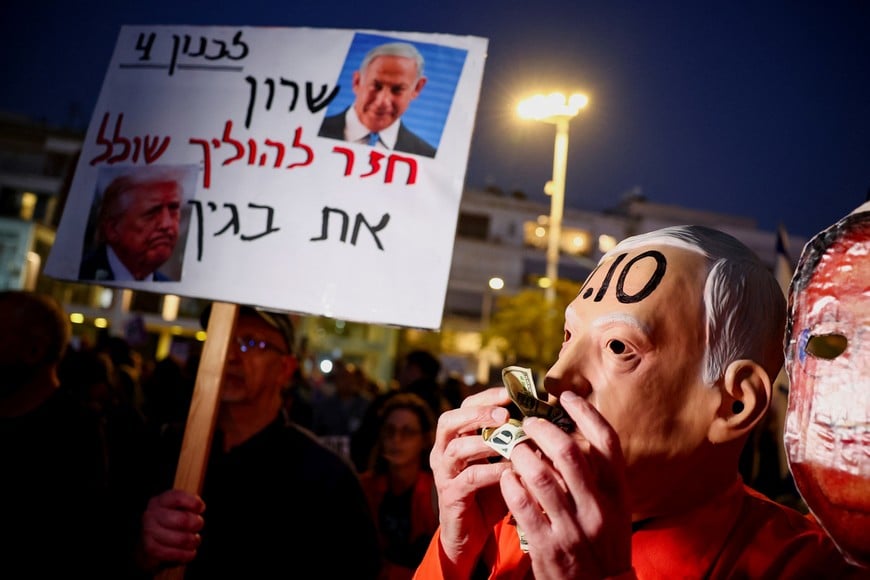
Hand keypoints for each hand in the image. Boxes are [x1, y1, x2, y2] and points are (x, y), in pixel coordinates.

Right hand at [139, 489, 205, 570]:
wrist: (151, 539)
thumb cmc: (170, 521)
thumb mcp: (178, 508)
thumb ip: (189, 505)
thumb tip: (200, 507)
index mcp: (160, 501)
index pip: (178, 498)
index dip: (193, 503)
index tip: (201, 508)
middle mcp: (151, 514)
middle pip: (182, 520)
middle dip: (196, 524)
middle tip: (198, 525)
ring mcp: (149, 532)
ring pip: (180, 539)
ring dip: (193, 541)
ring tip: (195, 540)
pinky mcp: (150, 548)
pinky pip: (173, 553)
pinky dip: (186, 554)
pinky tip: (190, 552)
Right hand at [430, 387, 512, 576]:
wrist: (472, 534)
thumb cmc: (490, 492)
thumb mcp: (504, 463)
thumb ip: (518, 444)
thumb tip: (548, 423)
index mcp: (456, 437)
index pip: (464, 406)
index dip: (486, 397)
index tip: (510, 393)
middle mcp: (444, 451)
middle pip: (449, 421)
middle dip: (478, 414)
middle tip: (505, 415)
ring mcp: (444, 473)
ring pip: (456, 449)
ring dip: (485, 442)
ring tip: (511, 441)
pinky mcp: (450, 495)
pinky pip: (468, 478)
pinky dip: (491, 471)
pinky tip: (511, 470)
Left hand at [500, 390, 632, 578]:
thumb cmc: (603, 543)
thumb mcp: (613, 508)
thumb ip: (598, 476)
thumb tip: (574, 433)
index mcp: (617, 495)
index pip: (607, 443)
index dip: (586, 414)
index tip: (565, 396)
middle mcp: (598, 508)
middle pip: (569, 453)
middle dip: (543, 430)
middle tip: (527, 421)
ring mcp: (573, 528)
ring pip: (540, 476)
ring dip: (521, 454)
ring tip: (513, 447)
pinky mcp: (548, 546)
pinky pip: (522, 505)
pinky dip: (510, 485)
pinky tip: (505, 476)